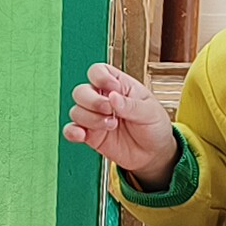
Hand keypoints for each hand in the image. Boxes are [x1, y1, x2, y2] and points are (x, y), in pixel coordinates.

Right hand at [62, 63, 178, 187]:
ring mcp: (95, 117)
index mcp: (118, 85)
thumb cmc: (154, 126)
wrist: (154, 153)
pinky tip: (82, 135)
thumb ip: (131, 105)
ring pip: (76, 111)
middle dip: (93, 102)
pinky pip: (71, 130)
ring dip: (91, 119)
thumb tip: (113, 97)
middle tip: (110, 111)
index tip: (113, 88)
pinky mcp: (90, 135)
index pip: (98, 71)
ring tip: (112, 126)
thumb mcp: (150, 112)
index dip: (101, 77)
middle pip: (81, 91)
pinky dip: (72, 132)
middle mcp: (103, 99)